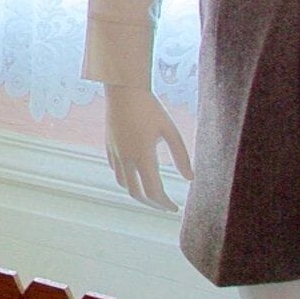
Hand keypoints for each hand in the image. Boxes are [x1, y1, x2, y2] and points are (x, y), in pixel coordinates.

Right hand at [101, 81, 190, 211]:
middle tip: (165, 206)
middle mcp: (127, 158)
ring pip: (124, 184)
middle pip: (137, 193)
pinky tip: (136, 175)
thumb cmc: (150, 108)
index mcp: (144, 156)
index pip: (154, 191)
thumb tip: (190, 178)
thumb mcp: (171, 131)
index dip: (165, 203)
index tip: (175, 208)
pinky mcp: (109, 147)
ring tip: (151, 193)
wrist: (123, 90)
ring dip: (138, 193)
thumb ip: (181, 156)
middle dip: (152, 204)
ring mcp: (115, 153)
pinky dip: (127, 179)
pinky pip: (117, 171)